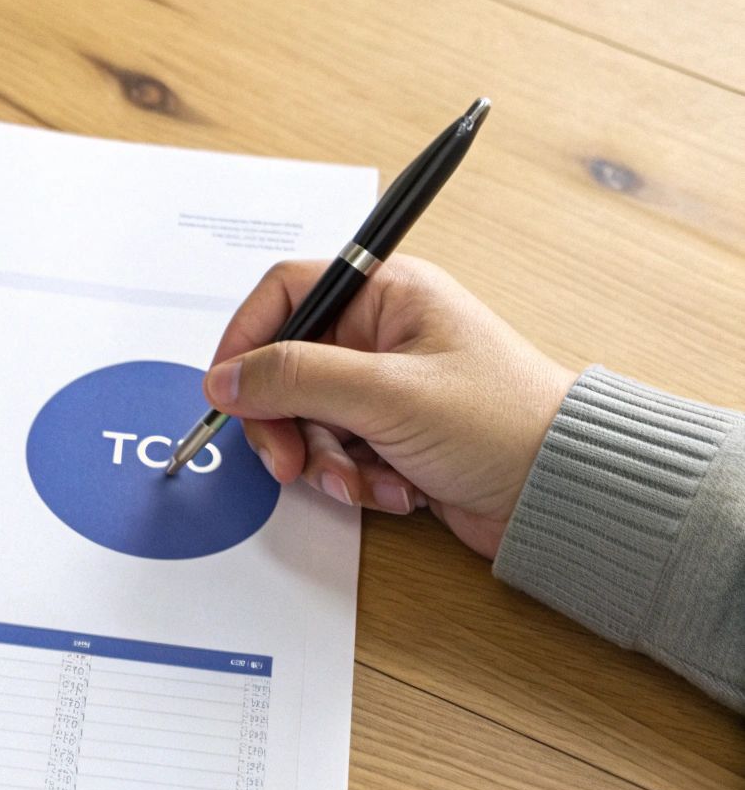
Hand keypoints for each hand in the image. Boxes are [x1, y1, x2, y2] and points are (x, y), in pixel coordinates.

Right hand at [204, 257, 574, 558]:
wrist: (566, 496)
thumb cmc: (505, 423)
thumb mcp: (387, 393)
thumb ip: (295, 378)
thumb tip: (224, 379)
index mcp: (388, 294)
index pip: (287, 293)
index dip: (246, 339)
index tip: (226, 389)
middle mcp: (382, 333)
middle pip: (286, 365)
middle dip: (283, 420)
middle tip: (285, 460)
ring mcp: (385, 386)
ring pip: (306, 416)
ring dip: (321, 459)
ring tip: (359, 482)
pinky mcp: (391, 434)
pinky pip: (336, 451)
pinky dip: (352, 477)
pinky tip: (393, 491)